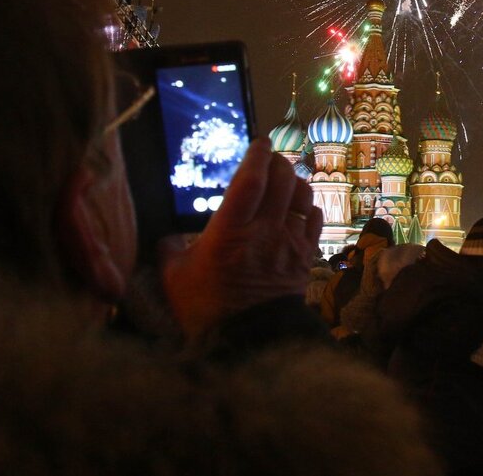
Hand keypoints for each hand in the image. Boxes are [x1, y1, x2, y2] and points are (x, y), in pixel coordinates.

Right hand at [161, 137, 323, 337]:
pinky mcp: (305, 256)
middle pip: (282, 179)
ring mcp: (289, 242)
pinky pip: (315, 218)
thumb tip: (166, 235)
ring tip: (284, 178)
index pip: (251, 179)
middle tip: (269, 159)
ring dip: (295, 180)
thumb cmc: (206, 308)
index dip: (256, 155)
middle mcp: (265, 230)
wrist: (247, 341)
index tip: (258, 142)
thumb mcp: (175, 277)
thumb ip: (170, 248)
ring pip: (303, 195)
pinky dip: (309, 205)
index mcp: (231, 231)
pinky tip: (300, 206)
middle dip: (277, 162)